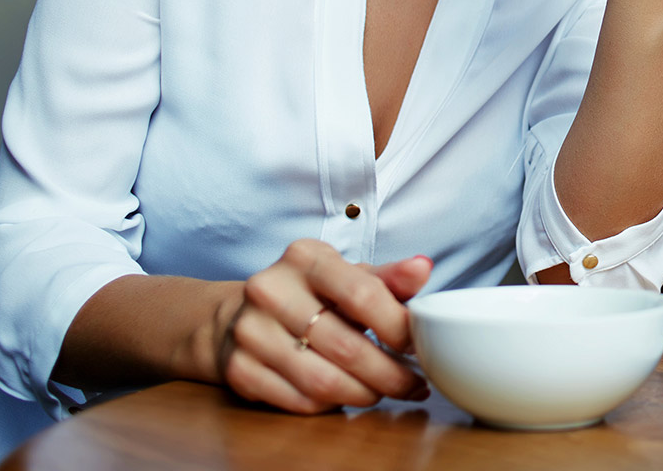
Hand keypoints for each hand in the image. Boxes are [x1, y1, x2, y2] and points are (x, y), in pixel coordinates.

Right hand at [215, 239, 430, 413]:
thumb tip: (423, 268)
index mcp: (305, 258)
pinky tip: (346, 395)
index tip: (416, 345)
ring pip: (324, 381)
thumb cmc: (307, 294)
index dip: (397, 327)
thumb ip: (388, 277)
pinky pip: (300, 401)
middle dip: (390, 373)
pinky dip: (331, 405)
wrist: (238, 315)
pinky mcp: (239, 369)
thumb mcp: (347, 276)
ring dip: (365, 393)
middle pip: (347, 347)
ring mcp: (250, 332)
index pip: (363, 295)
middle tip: (412, 384)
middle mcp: (271, 290)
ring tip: (384, 391)